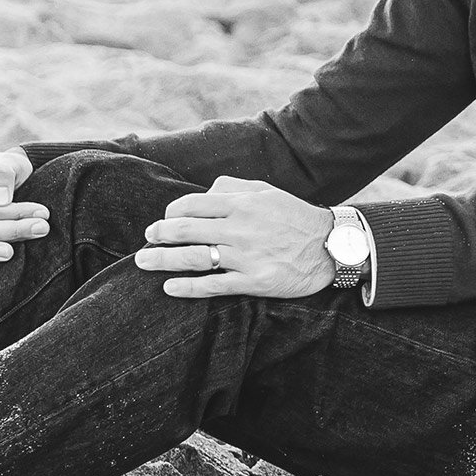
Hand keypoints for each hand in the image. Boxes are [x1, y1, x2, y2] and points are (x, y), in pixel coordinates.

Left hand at [133, 176, 336, 299]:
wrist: (331, 247)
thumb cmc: (295, 217)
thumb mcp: (267, 191)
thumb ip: (232, 188)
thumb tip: (202, 194)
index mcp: (242, 203)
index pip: (192, 204)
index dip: (171, 212)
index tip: (165, 220)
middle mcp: (241, 228)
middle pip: (186, 230)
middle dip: (158, 235)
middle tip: (147, 239)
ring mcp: (247, 256)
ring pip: (194, 258)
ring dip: (163, 260)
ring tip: (143, 263)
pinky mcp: (255, 281)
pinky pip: (214, 286)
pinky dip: (188, 287)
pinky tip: (170, 287)